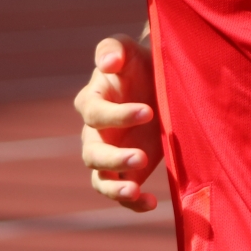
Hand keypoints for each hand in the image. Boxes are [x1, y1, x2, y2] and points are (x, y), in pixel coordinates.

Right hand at [73, 35, 162, 211]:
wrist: (158, 81)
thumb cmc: (139, 62)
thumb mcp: (127, 47)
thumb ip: (112, 48)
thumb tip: (107, 62)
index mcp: (92, 100)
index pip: (95, 112)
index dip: (118, 115)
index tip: (148, 111)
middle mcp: (94, 132)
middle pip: (92, 153)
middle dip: (114, 158)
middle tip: (141, 157)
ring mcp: (109, 154)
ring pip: (100, 179)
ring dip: (116, 188)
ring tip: (135, 192)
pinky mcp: (125, 171)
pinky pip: (121, 192)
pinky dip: (132, 203)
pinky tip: (151, 203)